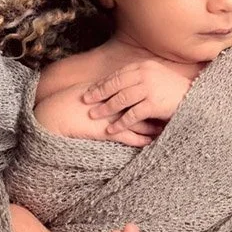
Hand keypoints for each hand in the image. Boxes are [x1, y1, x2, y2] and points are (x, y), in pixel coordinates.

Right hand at [34, 87, 162, 147]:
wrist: (57, 112)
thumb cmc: (70, 102)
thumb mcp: (91, 91)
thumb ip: (105, 90)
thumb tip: (114, 89)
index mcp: (113, 90)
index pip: (138, 91)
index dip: (152, 95)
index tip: (164, 96)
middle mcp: (116, 102)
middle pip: (143, 104)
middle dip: (158, 109)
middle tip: (173, 111)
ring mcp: (113, 116)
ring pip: (139, 122)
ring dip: (154, 126)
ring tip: (167, 129)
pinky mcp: (108, 130)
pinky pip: (129, 136)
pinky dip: (142, 140)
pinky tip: (151, 142)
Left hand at [82, 60, 198, 135]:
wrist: (198, 100)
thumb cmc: (176, 91)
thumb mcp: (158, 77)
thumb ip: (141, 77)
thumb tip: (123, 82)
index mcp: (145, 66)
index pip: (118, 74)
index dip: (103, 83)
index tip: (91, 90)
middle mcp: (145, 74)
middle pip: (116, 84)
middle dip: (99, 93)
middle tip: (85, 101)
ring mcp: (150, 88)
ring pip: (121, 99)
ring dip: (105, 108)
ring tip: (94, 115)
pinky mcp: (154, 104)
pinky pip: (132, 114)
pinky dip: (120, 123)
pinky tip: (110, 130)